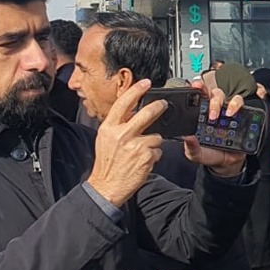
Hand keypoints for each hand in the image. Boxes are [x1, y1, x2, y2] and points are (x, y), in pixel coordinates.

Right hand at [87, 79, 166, 207]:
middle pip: (147, 113)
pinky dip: (154, 156)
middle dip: (159, 107)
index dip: (136, 90)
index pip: (123, 103)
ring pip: (156, 136)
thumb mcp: (105, 140)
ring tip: (142, 153)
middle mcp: (122, 134)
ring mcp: (135, 145)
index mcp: (109, 128)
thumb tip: (132, 114)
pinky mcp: (146, 157)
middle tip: (164, 104)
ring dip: (153, 143)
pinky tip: (144, 162)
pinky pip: (158, 151)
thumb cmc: (106, 163)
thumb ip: (117, 126)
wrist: (106, 186)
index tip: (146, 82)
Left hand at [182, 85, 247, 177]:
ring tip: (222, 115)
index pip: (197, 97)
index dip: (195, 89)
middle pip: (212, 93)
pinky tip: (232, 114)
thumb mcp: (196, 154)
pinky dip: (237, 105)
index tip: (193, 87)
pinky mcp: (240, 115)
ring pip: (226, 95)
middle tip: (210, 113)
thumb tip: (187, 137)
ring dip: (223, 102)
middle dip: (209, 97)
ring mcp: (227, 112)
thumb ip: (191, 147)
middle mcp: (214, 110)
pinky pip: (240, 103)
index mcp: (199, 116)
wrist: (227, 164)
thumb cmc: (210, 155)